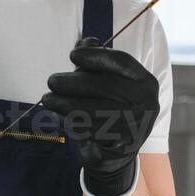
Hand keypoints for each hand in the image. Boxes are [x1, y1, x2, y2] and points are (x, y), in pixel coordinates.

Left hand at [42, 37, 159, 195]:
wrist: (119, 153)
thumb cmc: (112, 107)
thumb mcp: (110, 82)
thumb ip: (98, 61)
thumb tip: (86, 42)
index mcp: (146, 82)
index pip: (121, 62)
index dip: (96, 56)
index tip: (72, 55)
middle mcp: (146, 103)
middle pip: (105, 86)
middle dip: (73, 83)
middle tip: (51, 81)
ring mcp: (136, 126)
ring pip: (95, 111)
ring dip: (66, 104)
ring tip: (48, 99)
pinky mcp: (121, 145)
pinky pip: (91, 131)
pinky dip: (72, 123)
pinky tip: (59, 117)